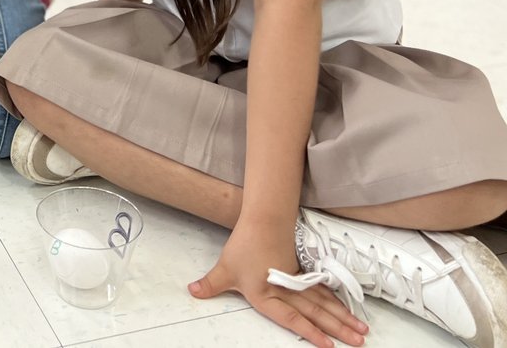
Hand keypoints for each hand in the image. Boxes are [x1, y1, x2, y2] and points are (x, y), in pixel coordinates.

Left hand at [190, 221, 367, 347]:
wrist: (263, 219)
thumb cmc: (245, 244)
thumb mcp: (225, 269)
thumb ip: (211, 285)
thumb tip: (192, 291)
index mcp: (267, 295)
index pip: (292, 319)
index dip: (312, 333)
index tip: (330, 346)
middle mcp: (285, 291)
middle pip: (316, 313)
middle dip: (339, 329)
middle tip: (360, 342)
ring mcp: (297, 281)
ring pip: (324, 302)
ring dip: (343, 316)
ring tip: (362, 330)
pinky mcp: (303, 272)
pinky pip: (323, 290)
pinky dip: (337, 301)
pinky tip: (348, 310)